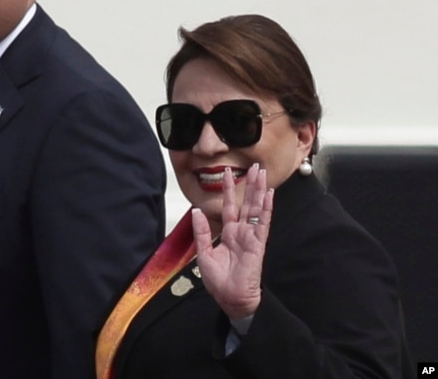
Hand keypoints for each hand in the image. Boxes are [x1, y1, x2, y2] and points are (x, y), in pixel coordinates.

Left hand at [192, 163, 272, 319]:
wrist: (230, 299)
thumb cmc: (219, 282)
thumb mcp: (204, 254)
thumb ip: (201, 232)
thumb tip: (196, 211)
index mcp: (228, 234)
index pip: (229, 207)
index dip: (229, 190)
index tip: (229, 173)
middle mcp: (241, 233)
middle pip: (246, 203)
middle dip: (250, 185)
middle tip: (254, 166)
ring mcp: (251, 237)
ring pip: (256, 209)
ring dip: (260, 191)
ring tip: (262, 174)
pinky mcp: (258, 244)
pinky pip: (262, 223)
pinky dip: (265, 209)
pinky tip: (268, 195)